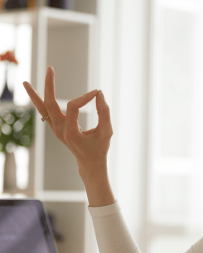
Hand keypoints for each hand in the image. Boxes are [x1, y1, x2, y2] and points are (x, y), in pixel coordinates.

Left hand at [23, 66, 115, 206]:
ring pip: (42, 109)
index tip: (97, 93)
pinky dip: (38, 102)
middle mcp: (59, 130)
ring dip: (34, 95)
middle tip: (50, 69)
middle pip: (49, 104)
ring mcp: (55, 129)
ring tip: (24, 82)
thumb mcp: (106, 131)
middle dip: (49, 85)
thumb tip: (99, 93)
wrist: (90, 163)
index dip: (85, 97)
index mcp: (70, 133)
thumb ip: (104, 112)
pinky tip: (32, 91)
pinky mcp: (56, 128)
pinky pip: (44, 112)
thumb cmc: (99, 148)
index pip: (72, 107)